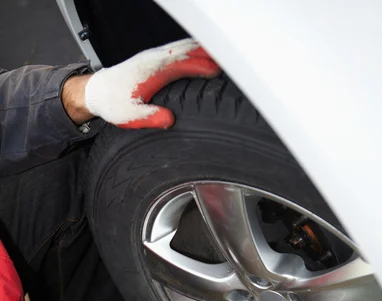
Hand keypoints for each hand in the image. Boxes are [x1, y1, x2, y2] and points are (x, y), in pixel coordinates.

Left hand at [82, 38, 219, 128]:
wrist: (98, 91)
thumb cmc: (114, 104)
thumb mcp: (129, 116)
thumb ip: (150, 117)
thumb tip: (170, 120)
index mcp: (152, 71)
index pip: (182, 64)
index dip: (200, 66)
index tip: (217, 72)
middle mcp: (155, 59)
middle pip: (187, 50)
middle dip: (208, 53)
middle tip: (230, 59)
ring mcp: (155, 56)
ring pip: (184, 46)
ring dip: (203, 48)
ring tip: (223, 54)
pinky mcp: (155, 58)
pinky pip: (179, 49)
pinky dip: (193, 48)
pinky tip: (202, 52)